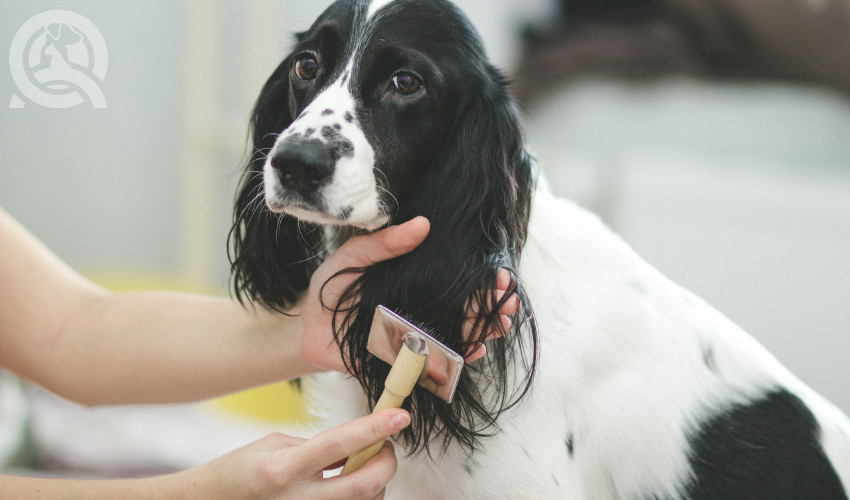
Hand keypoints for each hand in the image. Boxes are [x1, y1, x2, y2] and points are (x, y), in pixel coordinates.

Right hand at [182, 409, 410, 498]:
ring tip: (363, 466)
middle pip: (363, 485)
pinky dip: (361, 497)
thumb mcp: (275, 445)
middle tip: (385, 446)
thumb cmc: (241, 471)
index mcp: (282, 468)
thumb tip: (359, 444)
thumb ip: (318, 446)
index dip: (374, 428)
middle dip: (386, 462)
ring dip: (376, 481)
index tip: (400, 415)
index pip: (338, 444)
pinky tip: (349, 485)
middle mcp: (296, 499)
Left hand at [299, 217, 519, 372]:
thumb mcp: (354, 255)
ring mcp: (418, 335)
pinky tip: (472, 351)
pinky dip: (458, 359)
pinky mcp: (407, 360)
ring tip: (500, 324)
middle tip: (508, 302)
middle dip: (494, 306)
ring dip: (485, 331)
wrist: (305, 327)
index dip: (484, 279)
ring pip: (460, 334)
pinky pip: (438, 362)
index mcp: (417, 281)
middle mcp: (423, 307)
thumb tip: (423, 224)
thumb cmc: (330, 285)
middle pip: (468, 308)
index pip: (459, 279)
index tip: (500, 275)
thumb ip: (385, 242)